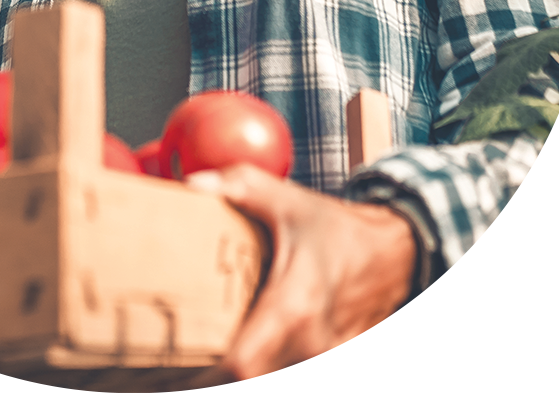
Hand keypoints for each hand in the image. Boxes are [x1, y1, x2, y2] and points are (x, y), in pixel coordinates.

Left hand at [187, 164, 415, 380]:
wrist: (391, 251)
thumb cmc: (334, 226)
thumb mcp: (284, 198)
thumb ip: (236, 187)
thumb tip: (191, 184)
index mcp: (294, 305)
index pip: (241, 364)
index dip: (203, 374)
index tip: (170, 363)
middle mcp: (311, 343)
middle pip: (247, 381)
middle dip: (206, 375)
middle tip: (167, 361)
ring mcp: (324, 360)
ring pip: (267, 378)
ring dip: (229, 373)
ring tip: (189, 361)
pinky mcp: (329, 365)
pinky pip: (285, 374)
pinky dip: (260, 369)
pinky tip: (226, 357)